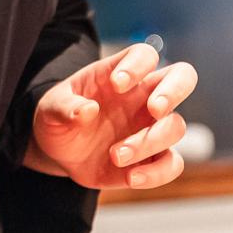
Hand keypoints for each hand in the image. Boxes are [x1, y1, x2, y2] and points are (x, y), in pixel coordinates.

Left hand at [28, 41, 198, 189]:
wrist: (59, 152)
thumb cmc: (59, 119)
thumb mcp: (50, 110)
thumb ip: (64, 107)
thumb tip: (87, 110)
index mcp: (120, 74)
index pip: (144, 54)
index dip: (137, 65)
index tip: (116, 84)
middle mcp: (143, 97)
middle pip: (183, 77)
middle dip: (174, 91)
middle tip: (154, 109)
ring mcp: (151, 127)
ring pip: (176, 126)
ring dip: (149, 141)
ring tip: (116, 155)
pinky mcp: (152, 158)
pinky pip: (172, 164)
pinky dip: (156, 173)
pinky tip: (130, 177)